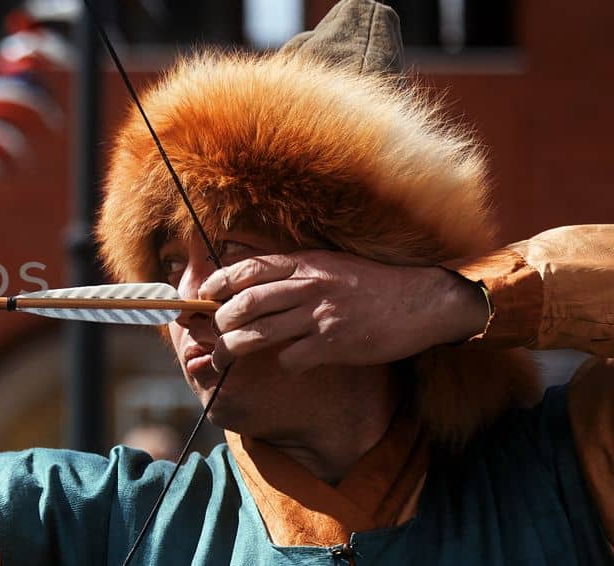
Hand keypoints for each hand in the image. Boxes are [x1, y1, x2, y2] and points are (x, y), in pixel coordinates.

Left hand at [199, 250, 489, 372]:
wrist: (425, 301)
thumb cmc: (373, 285)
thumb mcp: (331, 264)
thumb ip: (295, 269)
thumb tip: (252, 276)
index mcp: (305, 263)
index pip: (248, 269)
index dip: (217, 284)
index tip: (202, 296)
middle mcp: (308, 285)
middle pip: (244, 303)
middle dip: (218, 322)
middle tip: (212, 335)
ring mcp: (320, 315)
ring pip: (258, 333)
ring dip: (233, 350)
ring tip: (222, 359)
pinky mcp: (335, 343)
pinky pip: (292, 358)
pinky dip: (283, 363)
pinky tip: (288, 364)